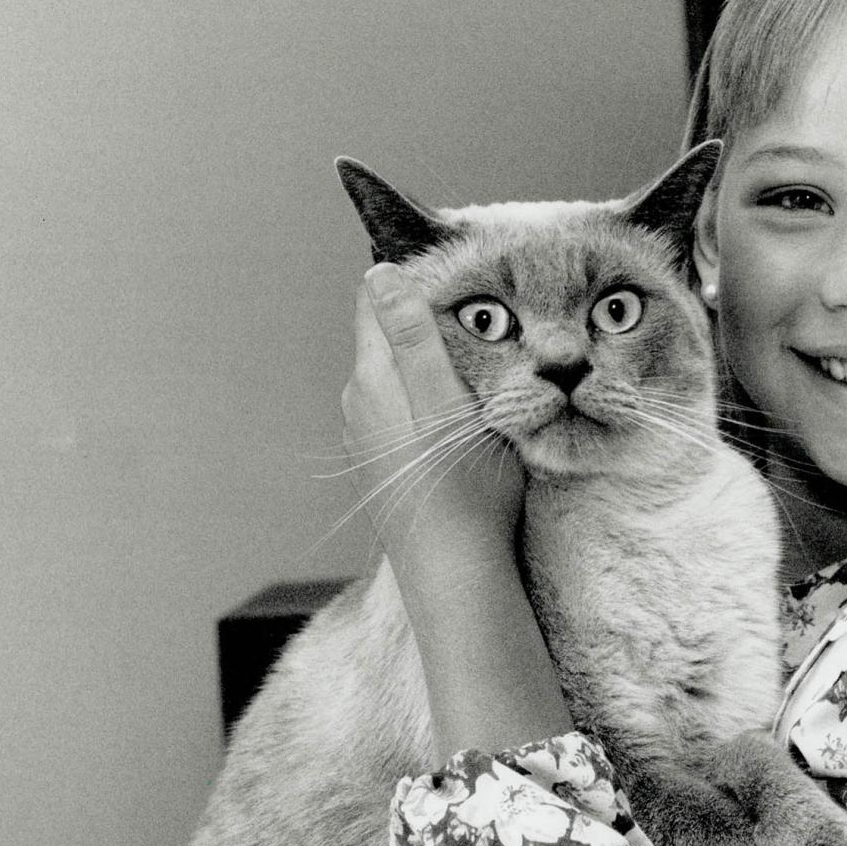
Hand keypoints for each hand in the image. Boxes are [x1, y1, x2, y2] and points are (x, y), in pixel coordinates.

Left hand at [345, 263, 569, 759]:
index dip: (412, 278)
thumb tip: (380, 273)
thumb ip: (414, 337)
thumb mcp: (447, 400)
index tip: (460, 276)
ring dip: (433, 360)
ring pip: (399, 374)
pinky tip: (465, 416)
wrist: (456, 572)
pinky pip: (406, 409)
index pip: (375, 299)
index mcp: (373, 377)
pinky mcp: (387, 465)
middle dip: (427, 318)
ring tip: (483, 362)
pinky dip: (432, 396)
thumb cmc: (463, 487)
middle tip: (486, 316)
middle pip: (388, 335)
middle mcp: (360, 402)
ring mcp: (370, 436)